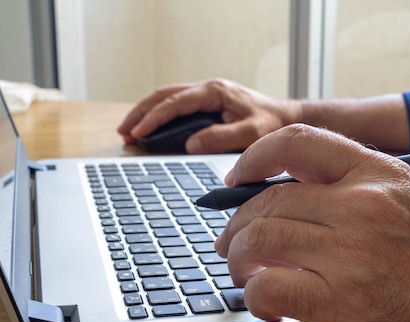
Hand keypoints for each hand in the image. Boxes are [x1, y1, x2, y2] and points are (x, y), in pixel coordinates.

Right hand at [117, 78, 299, 152]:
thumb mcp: (250, 134)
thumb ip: (220, 138)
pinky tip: (151, 125)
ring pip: (167, 97)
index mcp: (214, 92)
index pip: (175, 103)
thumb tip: (191, 144)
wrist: (286, 116)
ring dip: (146, 112)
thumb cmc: (272, 124)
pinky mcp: (208, 101)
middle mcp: (208, 88)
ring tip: (130, 130)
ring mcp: (207, 93)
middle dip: (141, 113)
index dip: (154, 118)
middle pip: (164, 95)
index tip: (138, 132)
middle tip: (124, 132)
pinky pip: (177, 103)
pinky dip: (160, 113)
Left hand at [214, 124, 409, 321]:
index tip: (238, 178)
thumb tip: (315, 187)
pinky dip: (256, 297)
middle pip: (268, 201)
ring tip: (244, 274)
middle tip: (231, 243)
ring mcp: (353, 254)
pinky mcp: (347, 304)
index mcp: (381, 175)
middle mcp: (363, 205)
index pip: (297, 143)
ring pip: (259, 241)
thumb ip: (373, 188)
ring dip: (239, 260)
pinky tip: (268, 306)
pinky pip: (271, 290)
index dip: (255, 158)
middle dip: (238, 223)